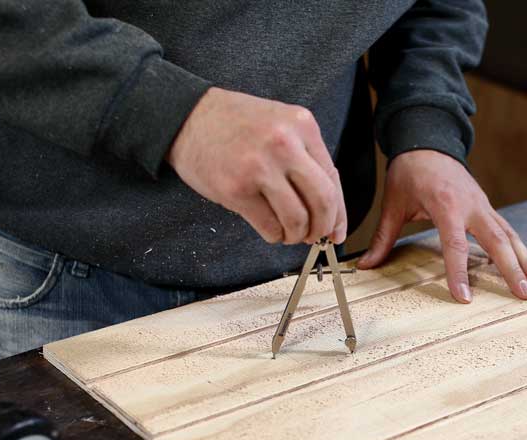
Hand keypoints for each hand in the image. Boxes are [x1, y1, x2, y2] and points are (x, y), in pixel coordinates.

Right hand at [167, 87, 346, 244]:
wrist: (187, 117)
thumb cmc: (235, 124)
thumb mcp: (280, 123)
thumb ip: (305, 157)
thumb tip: (328, 206)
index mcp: (301, 125)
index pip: (333, 178)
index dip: (339, 212)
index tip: (336, 230)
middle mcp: (285, 145)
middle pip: (323, 201)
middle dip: (322, 227)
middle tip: (315, 236)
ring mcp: (260, 168)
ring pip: (297, 219)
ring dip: (297, 235)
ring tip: (290, 233)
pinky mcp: (236, 190)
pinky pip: (269, 226)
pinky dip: (275, 236)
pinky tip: (272, 231)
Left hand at [358, 150, 526, 302]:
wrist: (427, 140)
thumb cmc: (410, 172)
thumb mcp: (393, 203)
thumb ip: (383, 237)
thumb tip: (366, 265)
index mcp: (446, 204)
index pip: (455, 244)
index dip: (459, 272)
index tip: (465, 297)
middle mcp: (471, 205)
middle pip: (497, 242)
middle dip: (513, 270)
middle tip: (525, 294)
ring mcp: (483, 205)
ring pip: (510, 236)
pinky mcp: (487, 207)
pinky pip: (508, 231)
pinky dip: (521, 250)